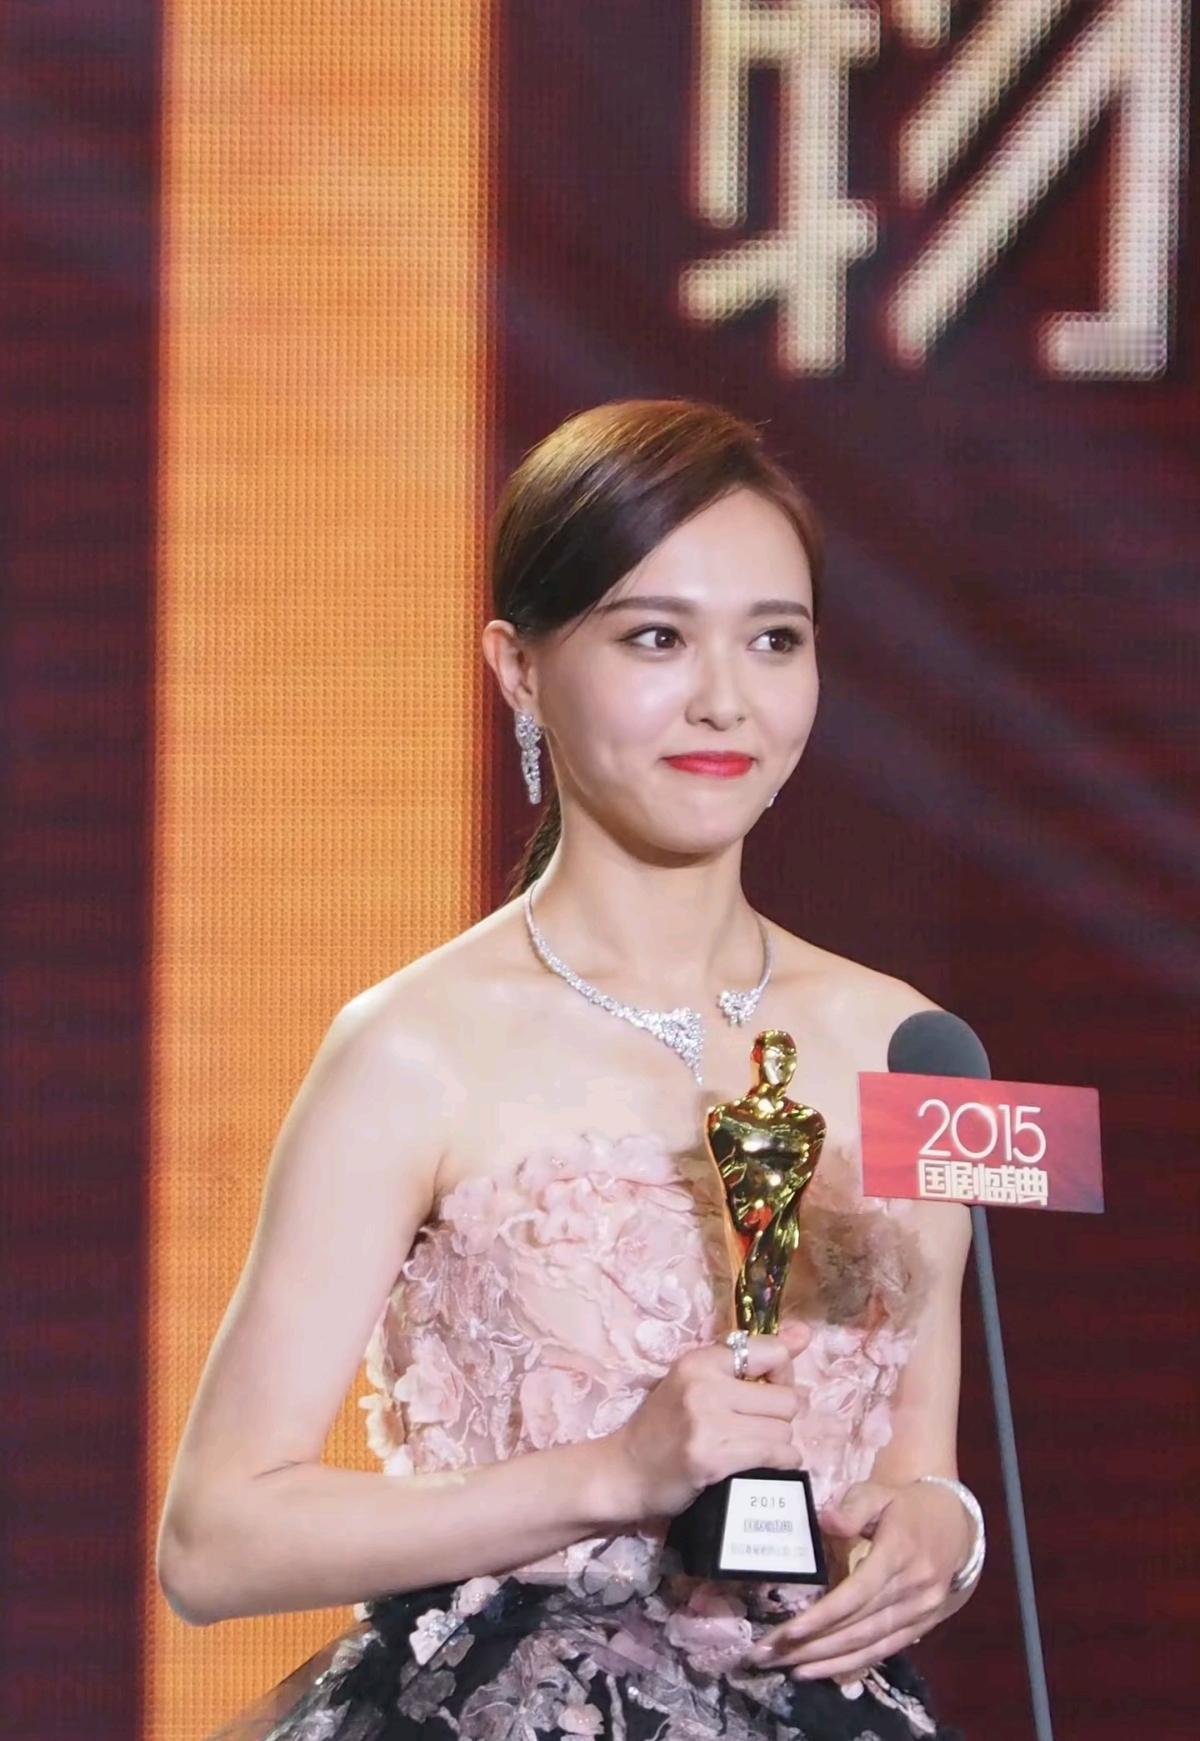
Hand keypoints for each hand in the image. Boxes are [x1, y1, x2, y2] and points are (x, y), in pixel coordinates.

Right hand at [601, 1321, 811, 1521]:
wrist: (625, 1471)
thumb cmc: (664, 1425)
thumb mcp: (698, 1382)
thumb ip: (751, 1358)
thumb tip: (805, 1334)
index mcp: (701, 1360)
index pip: (773, 1352)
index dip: (783, 1376)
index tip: (768, 1391)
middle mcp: (705, 1385)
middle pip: (786, 1398)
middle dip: (781, 1417)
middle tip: (762, 1427)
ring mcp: (708, 1423)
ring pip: (783, 1430)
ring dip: (779, 1444)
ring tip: (758, 1448)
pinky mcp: (714, 1459)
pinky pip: (775, 1456)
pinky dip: (781, 1463)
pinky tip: (767, 1465)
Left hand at [743, 1478, 973, 1679]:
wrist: (954, 1522)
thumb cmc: (905, 1505)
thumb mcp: (879, 1492)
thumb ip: (853, 1506)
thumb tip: (826, 1519)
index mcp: (899, 1553)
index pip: (857, 1593)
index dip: (823, 1616)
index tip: (788, 1631)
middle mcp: (914, 1589)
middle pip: (858, 1626)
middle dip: (812, 1645)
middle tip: (771, 1655)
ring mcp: (921, 1612)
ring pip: (869, 1645)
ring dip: (827, 1661)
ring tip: (789, 1669)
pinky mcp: (922, 1626)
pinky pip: (884, 1651)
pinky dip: (852, 1664)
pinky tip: (821, 1671)